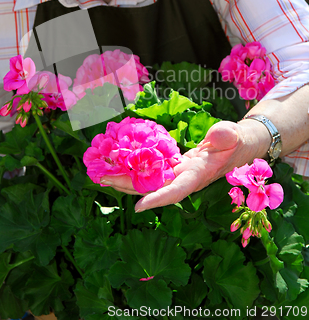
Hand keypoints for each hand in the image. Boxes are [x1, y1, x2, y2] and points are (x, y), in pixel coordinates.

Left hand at [100, 120, 270, 211]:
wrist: (238, 145)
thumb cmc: (237, 141)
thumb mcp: (233, 136)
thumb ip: (224, 136)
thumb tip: (217, 135)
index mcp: (198, 175)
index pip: (177, 191)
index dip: (158, 199)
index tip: (138, 207)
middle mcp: (185, 179)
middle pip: (154, 188)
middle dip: (129, 186)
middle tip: (104, 180)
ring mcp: (179, 174)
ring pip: (150, 181)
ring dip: (127, 179)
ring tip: (104, 175)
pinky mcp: (175, 167)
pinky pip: (153, 171)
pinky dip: (137, 168)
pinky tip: (121, 163)